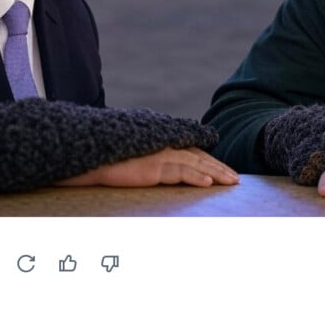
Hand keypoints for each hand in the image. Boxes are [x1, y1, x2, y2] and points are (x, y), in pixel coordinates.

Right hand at [57, 147, 239, 188]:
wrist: (88, 154)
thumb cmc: (108, 156)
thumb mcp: (135, 154)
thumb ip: (153, 157)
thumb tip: (164, 169)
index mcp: (162, 141)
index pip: (192, 151)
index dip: (210, 161)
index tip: (225, 172)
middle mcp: (164, 144)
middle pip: (199, 155)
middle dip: (219, 167)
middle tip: (236, 179)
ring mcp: (159, 153)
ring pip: (195, 163)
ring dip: (215, 173)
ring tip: (231, 182)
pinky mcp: (152, 165)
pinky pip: (180, 171)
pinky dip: (196, 176)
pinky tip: (209, 183)